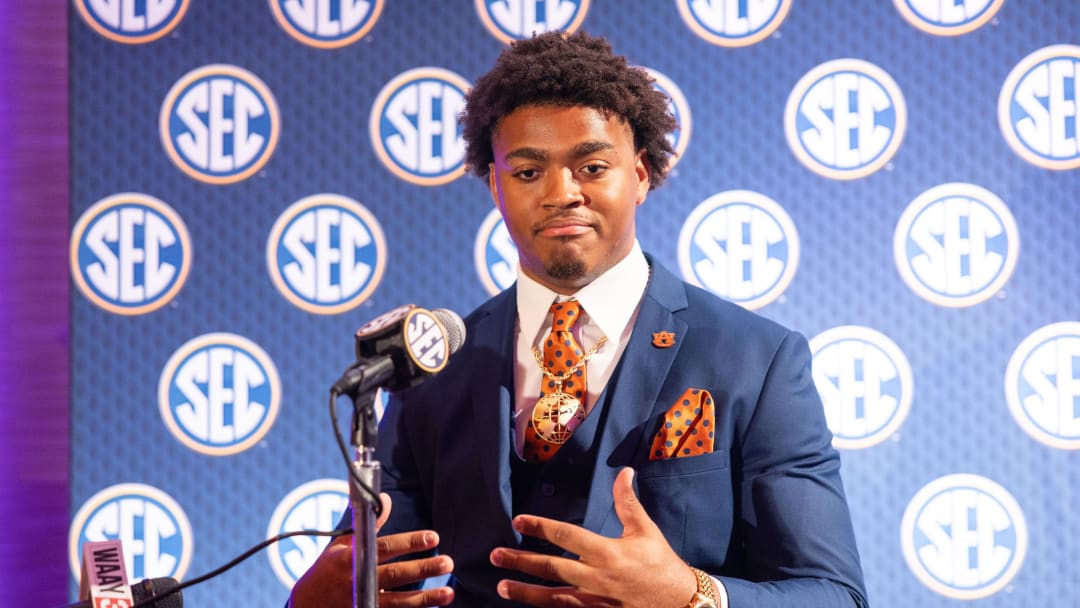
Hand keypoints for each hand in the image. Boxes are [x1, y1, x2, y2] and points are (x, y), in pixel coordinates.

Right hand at [289, 493, 454, 606]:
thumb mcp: (341, 545)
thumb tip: (386, 499)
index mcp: (352, 558)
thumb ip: (368, 525)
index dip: (409, 542)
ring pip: (399, 602)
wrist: (305, 605)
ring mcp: (362, 602)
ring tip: (448, 593)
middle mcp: (358, 581)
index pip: (385, 548)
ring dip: (425, 598)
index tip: (433, 537)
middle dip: (423, 569)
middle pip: (396, 575)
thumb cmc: (326, 571)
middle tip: (448, 563)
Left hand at [489, 468, 696, 607]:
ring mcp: (596, 603)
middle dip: (521, 562)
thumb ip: (627, 503)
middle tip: (495, 556)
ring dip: (525, 592)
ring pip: (553, 598)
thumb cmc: (662, 564)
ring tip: (501, 587)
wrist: (681, 604)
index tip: (517, 521)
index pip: (566, 537)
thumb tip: (623, 471)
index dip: (540, 527)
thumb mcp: (646, 531)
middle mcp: (597, 578)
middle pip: (551, 569)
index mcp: (607, 552)